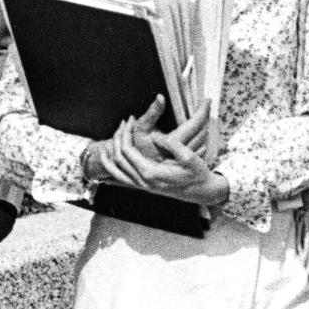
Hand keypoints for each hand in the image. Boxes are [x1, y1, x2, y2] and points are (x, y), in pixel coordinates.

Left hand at [97, 113, 227, 205]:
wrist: (201, 190)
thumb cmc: (197, 172)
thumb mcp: (189, 157)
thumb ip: (172, 145)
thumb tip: (155, 136)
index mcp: (151, 173)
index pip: (127, 151)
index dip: (126, 133)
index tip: (132, 118)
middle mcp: (143, 181)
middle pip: (118, 159)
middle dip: (118, 137)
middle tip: (125, 122)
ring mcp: (142, 186)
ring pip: (115, 172)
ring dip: (110, 155)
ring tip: (111, 139)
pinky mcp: (144, 186)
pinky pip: (121, 180)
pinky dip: (112, 171)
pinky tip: (107, 163)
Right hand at [127, 95, 209, 159]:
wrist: (136, 167)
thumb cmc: (137, 146)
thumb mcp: (140, 128)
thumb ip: (152, 113)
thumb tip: (161, 97)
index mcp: (173, 141)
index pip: (194, 123)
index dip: (203, 111)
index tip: (207, 100)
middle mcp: (182, 152)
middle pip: (202, 132)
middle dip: (205, 118)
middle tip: (205, 106)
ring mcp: (185, 160)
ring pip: (203, 142)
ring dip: (205, 128)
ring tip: (203, 118)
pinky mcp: (185, 165)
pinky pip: (200, 151)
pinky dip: (201, 140)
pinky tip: (198, 134)